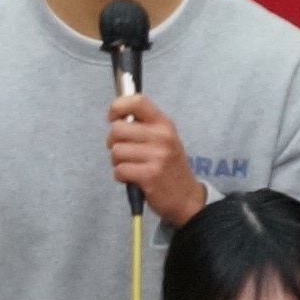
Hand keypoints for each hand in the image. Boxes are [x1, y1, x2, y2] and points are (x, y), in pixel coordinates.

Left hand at [106, 92, 207, 225]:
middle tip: (123, 152)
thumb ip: (143, 126)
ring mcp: (157, 156)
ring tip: (132, 167)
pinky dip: (121, 176)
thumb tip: (115, 116)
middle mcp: (162, 137)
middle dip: (113, 142)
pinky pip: (119, 170)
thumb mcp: (163, 139)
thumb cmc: (169, 167)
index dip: (117, 106)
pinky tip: (134, 178)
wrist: (187, 198)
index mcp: (164, 124)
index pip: (137, 102)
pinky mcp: (150, 176)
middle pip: (117, 129)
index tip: (112, 117)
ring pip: (116, 151)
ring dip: (118, 162)